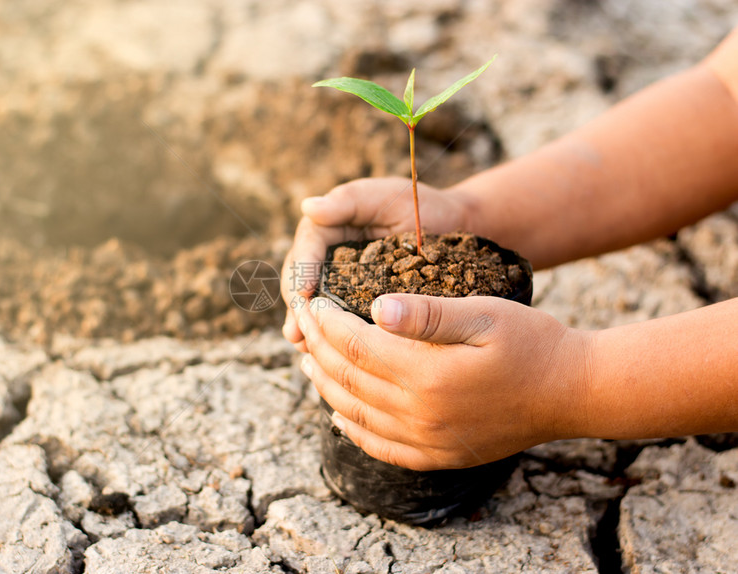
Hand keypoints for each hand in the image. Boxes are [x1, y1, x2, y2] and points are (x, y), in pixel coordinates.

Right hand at [281, 177, 465, 351]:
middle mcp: (329, 256)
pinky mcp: (358, 301)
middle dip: (298, 307)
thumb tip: (308, 207)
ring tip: (303, 346)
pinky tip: (324, 354)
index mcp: (329, 228)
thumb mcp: (385, 196)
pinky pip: (338, 318)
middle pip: (301, 281)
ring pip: (315, 304)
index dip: (301, 271)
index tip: (302, 293)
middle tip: (296, 331)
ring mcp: (342, 281)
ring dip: (307, 326)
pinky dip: (329, 335)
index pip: (306, 249)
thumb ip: (348, 200)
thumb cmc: (420, 205)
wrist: (455, 227)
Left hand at [297, 293, 592, 469]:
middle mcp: (421, 415)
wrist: (572, 391)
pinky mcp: (438, 456)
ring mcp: (428, 442)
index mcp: (428, 375)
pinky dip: (352, 428)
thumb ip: (426, 314)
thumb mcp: (483, 313)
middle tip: (299, 323)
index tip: (309, 300)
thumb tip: (373, 309)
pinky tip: (338, 412)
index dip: (324, 322)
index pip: (355, 345)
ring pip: (355, 412)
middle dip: (316, 347)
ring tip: (308, 359)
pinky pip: (380, 447)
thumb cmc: (531, 342)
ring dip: (325, 383)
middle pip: (348, 379)